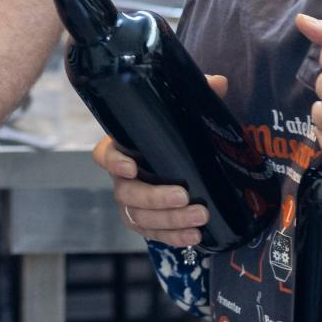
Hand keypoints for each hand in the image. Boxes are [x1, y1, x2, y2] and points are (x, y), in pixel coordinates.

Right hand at [94, 74, 230, 247]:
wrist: (184, 159)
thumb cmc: (175, 132)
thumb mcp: (186, 112)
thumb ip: (198, 95)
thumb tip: (217, 82)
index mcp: (122, 148)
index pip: (104, 155)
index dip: (113, 163)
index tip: (131, 166)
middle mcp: (122, 178)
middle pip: (126, 193)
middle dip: (155, 198)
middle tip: (184, 196)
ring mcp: (133, 203)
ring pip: (140, 217)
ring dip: (169, 221)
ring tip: (200, 218)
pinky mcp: (148, 223)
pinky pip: (154, 235)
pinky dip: (174, 238)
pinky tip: (195, 237)